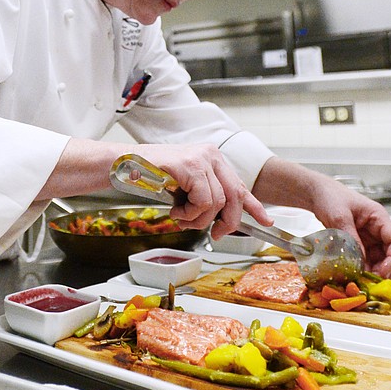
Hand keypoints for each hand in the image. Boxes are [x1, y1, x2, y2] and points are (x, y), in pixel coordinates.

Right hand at [135, 144, 271, 235]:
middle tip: (214, 234)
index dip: (254, 206)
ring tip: (181, 216)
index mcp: (212, 158)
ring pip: (217, 203)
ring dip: (198, 219)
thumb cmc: (151, 177)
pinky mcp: (190, 165)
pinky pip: (203, 200)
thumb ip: (205, 196)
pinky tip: (175, 210)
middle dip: (227, 222)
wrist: (124, 165)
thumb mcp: (185, 188)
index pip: (240, 185)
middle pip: (234, 197)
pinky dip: (190, 213)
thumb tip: (222, 220)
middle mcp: (211, 155)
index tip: (266, 220)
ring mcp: (201, 158)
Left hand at [306, 179, 390, 280]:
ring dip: (376, 273)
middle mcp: (379, 229)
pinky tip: (356, 277)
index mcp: (379, 217)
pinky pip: (368, 261)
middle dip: (387, 270)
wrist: (317, 194)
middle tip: (373, 283)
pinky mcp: (361, 245)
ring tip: (363, 282)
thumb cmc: (330, 197)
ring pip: (382, 261)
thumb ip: (351, 238)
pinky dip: (365, 271)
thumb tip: (360, 261)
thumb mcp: (339, 216)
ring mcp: (371, 238)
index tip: (383, 273)